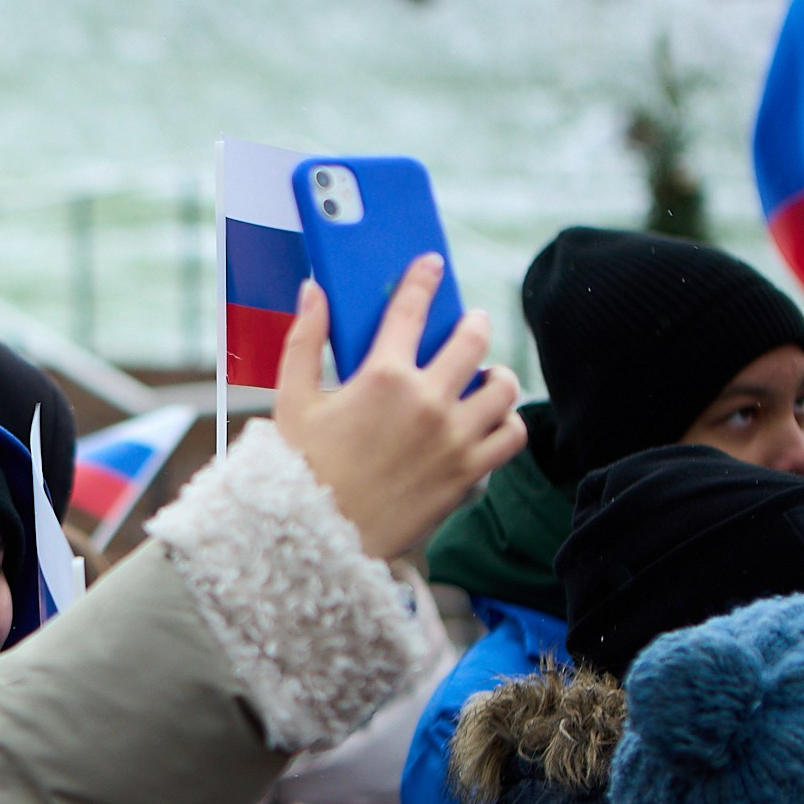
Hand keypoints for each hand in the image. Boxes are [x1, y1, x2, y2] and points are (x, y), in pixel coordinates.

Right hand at [273, 254, 525, 560]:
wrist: (317, 538)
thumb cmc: (300, 470)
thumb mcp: (292, 400)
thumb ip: (304, 340)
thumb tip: (313, 291)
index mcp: (382, 377)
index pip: (411, 309)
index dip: (423, 280)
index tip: (432, 265)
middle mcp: (427, 401)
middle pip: (473, 340)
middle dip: (474, 323)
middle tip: (471, 323)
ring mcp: (453, 438)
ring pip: (503, 387)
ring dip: (498, 374)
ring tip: (489, 376)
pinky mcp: (467, 473)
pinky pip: (511, 435)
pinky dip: (507, 422)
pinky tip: (493, 420)